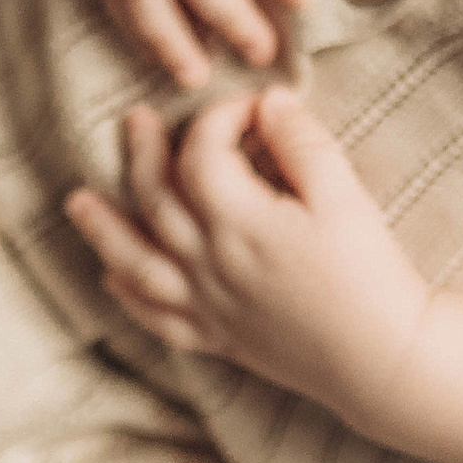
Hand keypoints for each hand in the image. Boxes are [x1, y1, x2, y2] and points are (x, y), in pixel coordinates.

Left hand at [63, 89, 430, 418]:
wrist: (385, 360)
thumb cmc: (370, 275)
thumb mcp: (345, 197)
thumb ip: (302, 143)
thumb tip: (270, 102)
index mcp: (240, 222)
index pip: (202, 154)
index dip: (219, 117)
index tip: (250, 105)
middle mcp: (210, 263)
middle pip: (157, 199)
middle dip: (145, 153)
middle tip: (136, 121)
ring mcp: (210, 305)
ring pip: (138, 262)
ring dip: (106, 228)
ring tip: (77, 203)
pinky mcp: (222, 338)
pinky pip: (160, 318)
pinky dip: (130, 297)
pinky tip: (114, 277)